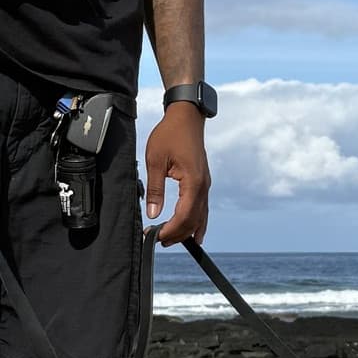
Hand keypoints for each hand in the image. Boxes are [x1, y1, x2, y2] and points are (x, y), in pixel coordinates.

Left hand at [144, 104, 210, 245]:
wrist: (186, 117)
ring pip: (200, 216)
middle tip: (158, 241)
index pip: (184, 216)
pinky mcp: (202, 181)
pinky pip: (202, 208)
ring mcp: (205, 184)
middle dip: (177, 234)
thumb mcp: (155, 160)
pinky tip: (193, 233)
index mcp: (193, 182)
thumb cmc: (170, 134)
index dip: (171, 230)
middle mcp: (203, 186)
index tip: (156, 237)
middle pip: (194, 221)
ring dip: (186, 230)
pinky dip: (196, 222)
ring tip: (171, 240)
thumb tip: (153, 214)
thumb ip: (155, 189)